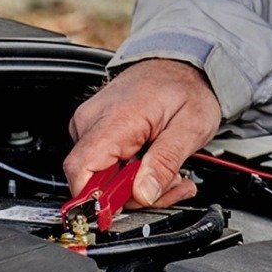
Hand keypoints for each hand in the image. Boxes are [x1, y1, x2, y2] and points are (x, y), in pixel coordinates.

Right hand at [64, 59, 219, 208]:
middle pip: (93, 181)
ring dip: (137, 186)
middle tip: (171, 184)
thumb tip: (144, 195)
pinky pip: (104, 165)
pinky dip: (131, 173)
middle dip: (134, 195)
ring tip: (169, 171)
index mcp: (115, 119)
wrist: (181, 63)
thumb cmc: (186, 88)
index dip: (97, 200)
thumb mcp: (190, 127)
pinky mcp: (95, 130)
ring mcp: (90, 124)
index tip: (127, 208)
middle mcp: (92, 120)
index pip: (81, 171)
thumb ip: (165, 162)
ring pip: (100, 177)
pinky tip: (154, 164)